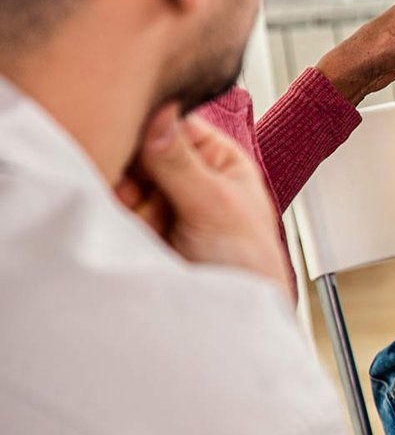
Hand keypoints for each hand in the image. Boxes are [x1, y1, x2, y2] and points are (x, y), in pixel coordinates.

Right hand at [113, 105, 290, 295]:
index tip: (131, 133)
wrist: (229, 321)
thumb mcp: (216, 205)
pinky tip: (126, 227)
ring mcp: (155, 202)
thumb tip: (160, 113)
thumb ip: (180, 162)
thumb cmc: (247, 263)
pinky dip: (110, 215)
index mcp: (215, 158)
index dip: (149, 126)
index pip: (172, 122)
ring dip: (121, 195)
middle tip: (132, 185)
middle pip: (138, 150)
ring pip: (118, 180)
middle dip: (131, 167)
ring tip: (143, 221)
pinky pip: (107, 210)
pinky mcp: (132, 228)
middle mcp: (183, 176)